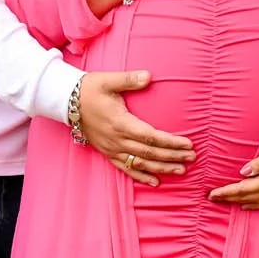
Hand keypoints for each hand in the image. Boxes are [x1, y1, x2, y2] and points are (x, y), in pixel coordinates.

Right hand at [78, 71, 195, 182]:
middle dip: (172, 156)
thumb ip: (129, 79)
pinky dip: (141, 176)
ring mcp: (112, 148)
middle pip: (150, 152)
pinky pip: (126, 168)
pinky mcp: (107, 152)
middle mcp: (117, 139)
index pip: (151, 136)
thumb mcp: (108, 80)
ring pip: (141, 162)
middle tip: (192, 158)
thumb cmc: (89, 89)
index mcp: (120, 122)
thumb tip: (148, 76)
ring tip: (181, 170)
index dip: (170, 142)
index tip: (188, 144)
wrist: (66, 101)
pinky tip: (155, 181)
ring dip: (162, 168)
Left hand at [208, 112, 258, 209]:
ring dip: (239, 202)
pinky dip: (255, 205)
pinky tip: (247, 206)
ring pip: (257, 201)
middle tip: (211, 198)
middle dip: (229, 198)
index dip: (228, 192)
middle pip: (248, 197)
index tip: (212, 193)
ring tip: (224, 202)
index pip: (244, 188)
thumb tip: (243, 172)